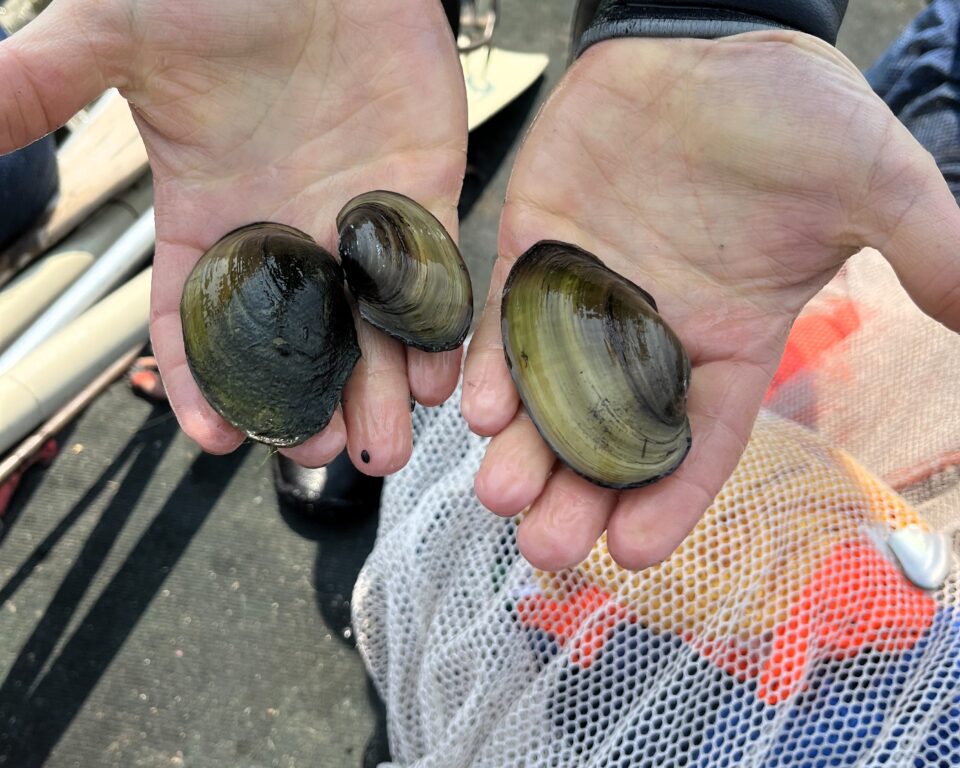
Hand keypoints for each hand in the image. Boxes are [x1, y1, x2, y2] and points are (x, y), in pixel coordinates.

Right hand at [0, 0, 466, 472]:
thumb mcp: (112, 37)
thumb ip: (37, 90)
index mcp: (209, 213)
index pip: (197, 319)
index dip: (203, 380)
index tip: (215, 435)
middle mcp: (285, 231)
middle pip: (295, 344)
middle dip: (307, 404)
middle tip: (319, 454)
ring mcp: (355, 218)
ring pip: (369, 328)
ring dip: (379, 390)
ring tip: (382, 443)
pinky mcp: (421, 193)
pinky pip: (431, 277)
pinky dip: (435, 329)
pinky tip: (437, 375)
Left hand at [461, 31, 959, 571]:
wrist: (707, 39)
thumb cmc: (791, 109)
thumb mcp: (870, 180)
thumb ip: (922, 251)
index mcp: (729, 336)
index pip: (701, 438)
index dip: (670, 499)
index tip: (636, 555)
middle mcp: (653, 331)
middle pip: (612, 436)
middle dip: (580, 495)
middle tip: (548, 551)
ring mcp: (589, 293)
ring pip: (550, 392)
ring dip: (525, 449)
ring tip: (500, 496)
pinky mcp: (536, 247)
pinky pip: (508, 321)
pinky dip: (494, 366)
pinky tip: (478, 409)